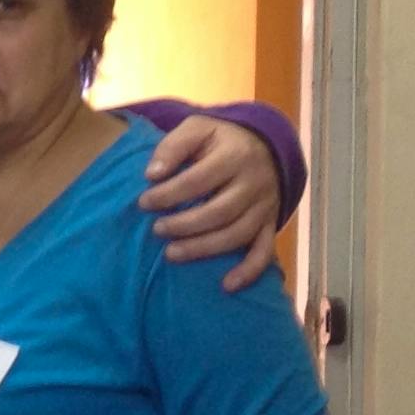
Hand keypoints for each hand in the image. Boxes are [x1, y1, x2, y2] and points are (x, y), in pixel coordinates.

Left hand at [137, 117, 283, 291]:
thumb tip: (152, 173)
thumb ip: (174, 146)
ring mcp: (265, 206)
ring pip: (237, 235)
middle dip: (183, 225)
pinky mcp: (270, 223)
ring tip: (171, 254)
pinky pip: (264, 251)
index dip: (169, 194)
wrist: (265, 144)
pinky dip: (249, 271)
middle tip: (156, 230)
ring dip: (203, 249)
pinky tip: (227, 286)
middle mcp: (255, 182)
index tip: (144, 203)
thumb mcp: (198, 128)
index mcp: (235, 156)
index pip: (199, 180)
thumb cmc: (219, 140)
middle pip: (219, 212)